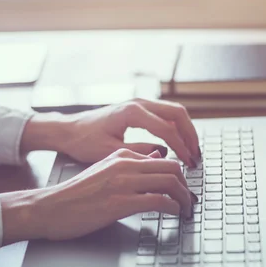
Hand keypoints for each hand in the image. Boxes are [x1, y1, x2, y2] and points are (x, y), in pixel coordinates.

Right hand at [0, 148, 196, 242]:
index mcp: (121, 155)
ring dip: (184, 198)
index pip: (163, 159)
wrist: (50, 208)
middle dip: (187, 186)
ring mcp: (123, 183)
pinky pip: (158, 201)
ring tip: (185, 210)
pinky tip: (173, 214)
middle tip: (189, 200)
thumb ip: (129, 166)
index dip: (179, 176)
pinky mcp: (120, 203)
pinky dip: (172, 208)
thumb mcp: (103, 171)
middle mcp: (124, 165)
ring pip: (169, 182)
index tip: (184, 189)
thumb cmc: (75, 195)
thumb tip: (155, 161)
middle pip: (172, 168)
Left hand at [21, 98, 200, 166]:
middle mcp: (138, 103)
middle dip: (190, 136)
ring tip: (192, 152)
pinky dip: (177, 128)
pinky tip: (179, 145)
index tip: (188, 163)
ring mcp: (140, 104)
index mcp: (132, 112)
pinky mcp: (139, 109)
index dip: (181, 147)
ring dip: (186, 131)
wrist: (69, 130)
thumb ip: (138, 153)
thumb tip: (163, 156)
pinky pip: (166, 115)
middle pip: (178, 114)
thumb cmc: (83, 141)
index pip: (167, 129)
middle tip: (196, 157)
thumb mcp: (110, 152)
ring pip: (174, 112)